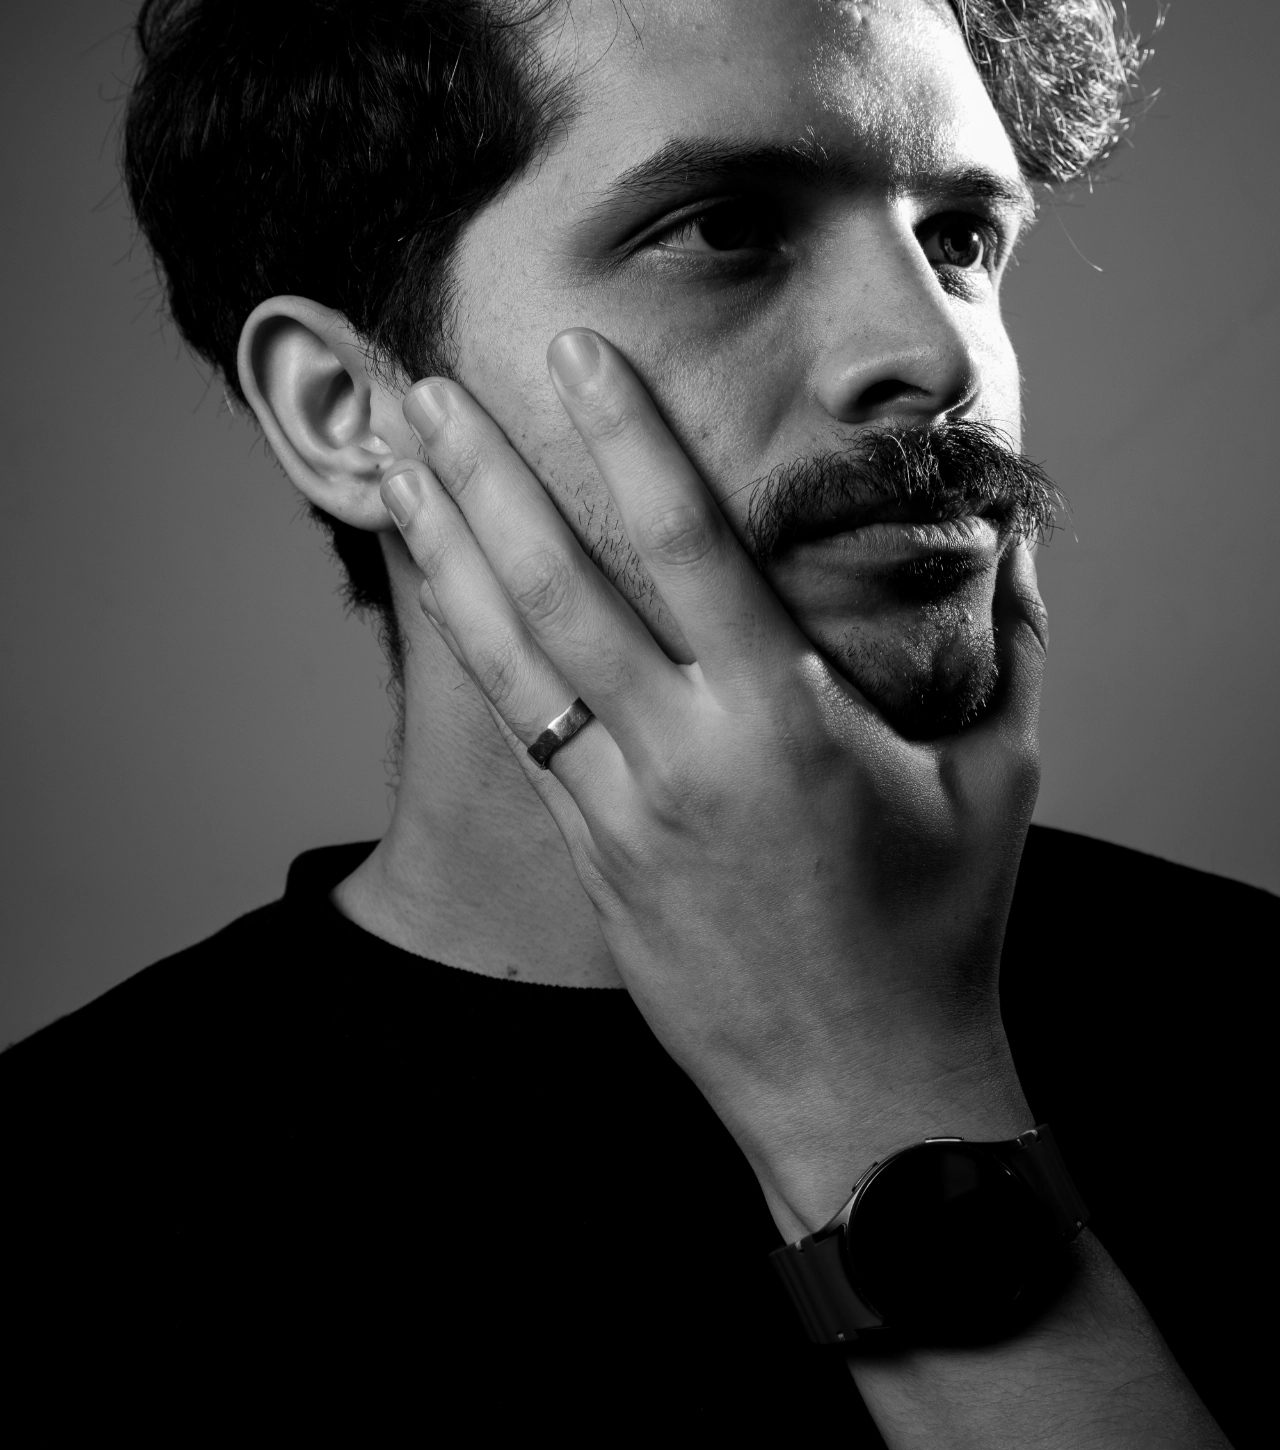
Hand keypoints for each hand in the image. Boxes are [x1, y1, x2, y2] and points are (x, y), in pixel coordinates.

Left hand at [380, 330, 1046, 1235]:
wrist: (861, 1095)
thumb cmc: (939, 935)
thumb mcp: (998, 780)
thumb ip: (1013, 648)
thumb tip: (1020, 543)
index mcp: (785, 722)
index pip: (688, 547)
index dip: (626, 439)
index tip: (575, 354)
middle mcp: (684, 755)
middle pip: (561, 587)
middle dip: (487, 475)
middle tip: (429, 382)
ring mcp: (622, 810)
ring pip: (510, 656)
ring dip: (447, 547)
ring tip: (395, 459)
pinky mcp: (591, 855)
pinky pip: (517, 727)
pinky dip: (472, 643)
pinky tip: (439, 584)